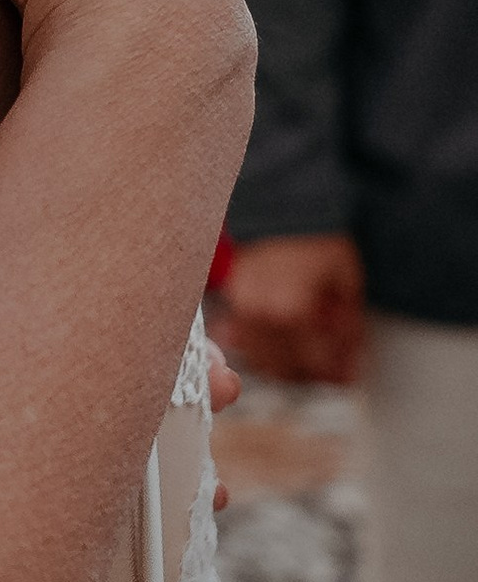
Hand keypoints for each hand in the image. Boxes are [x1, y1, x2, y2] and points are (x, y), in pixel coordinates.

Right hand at [221, 233, 366, 386]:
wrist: (284, 208)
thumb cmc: (317, 240)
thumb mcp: (347, 283)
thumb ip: (347, 327)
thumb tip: (350, 361)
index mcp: (292, 311)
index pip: (315, 363)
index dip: (336, 373)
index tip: (349, 373)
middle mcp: (261, 314)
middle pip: (285, 368)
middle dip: (312, 373)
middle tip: (332, 369)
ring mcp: (241, 309)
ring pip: (261, 361)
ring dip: (286, 367)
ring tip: (308, 357)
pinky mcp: (231, 302)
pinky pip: (244, 342)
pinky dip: (263, 351)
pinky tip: (282, 346)